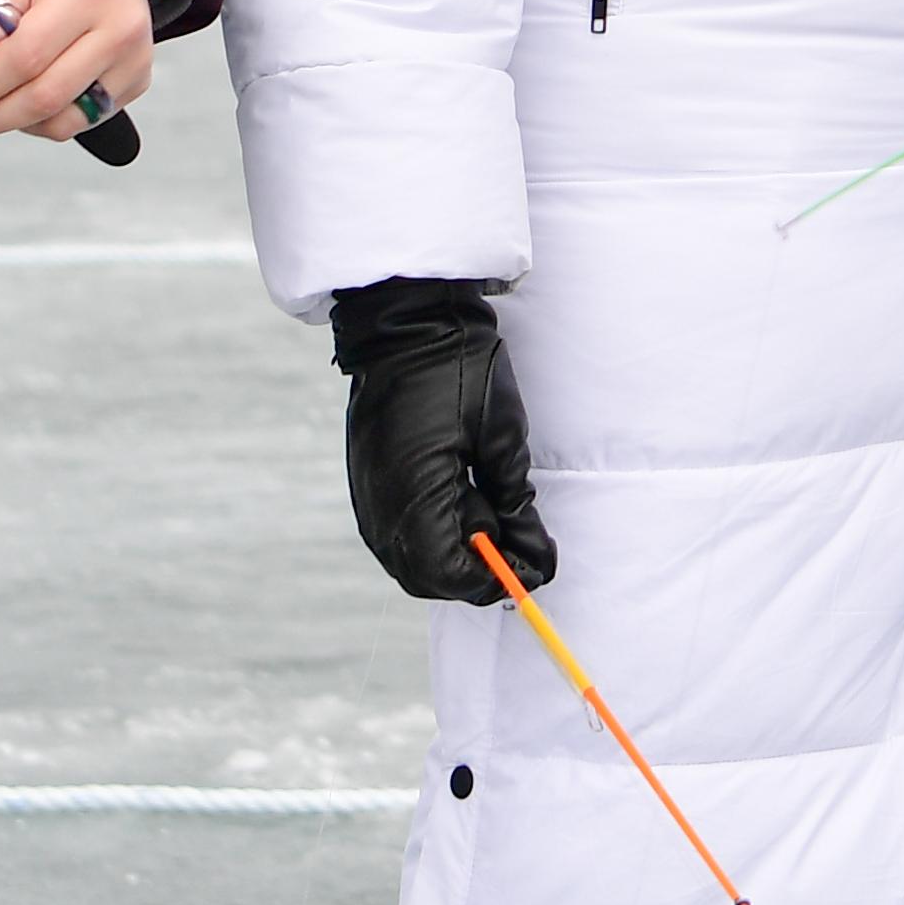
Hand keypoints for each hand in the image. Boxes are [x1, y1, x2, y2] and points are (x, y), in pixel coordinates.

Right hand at [333, 281, 555, 599]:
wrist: (407, 324)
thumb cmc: (460, 370)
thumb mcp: (502, 437)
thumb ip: (515, 504)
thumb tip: (535, 556)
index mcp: (414, 497)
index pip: (451, 576)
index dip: (495, 580)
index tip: (533, 565)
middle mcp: (380, 510)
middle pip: (429, 578)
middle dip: (477, 571)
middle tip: (520, 541)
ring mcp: (369, 499)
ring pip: (413, 559)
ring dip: (456, 552)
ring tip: (495, 509)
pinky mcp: (368, 486)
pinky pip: (400, 533)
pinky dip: (436, 532)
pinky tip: (467, 499)